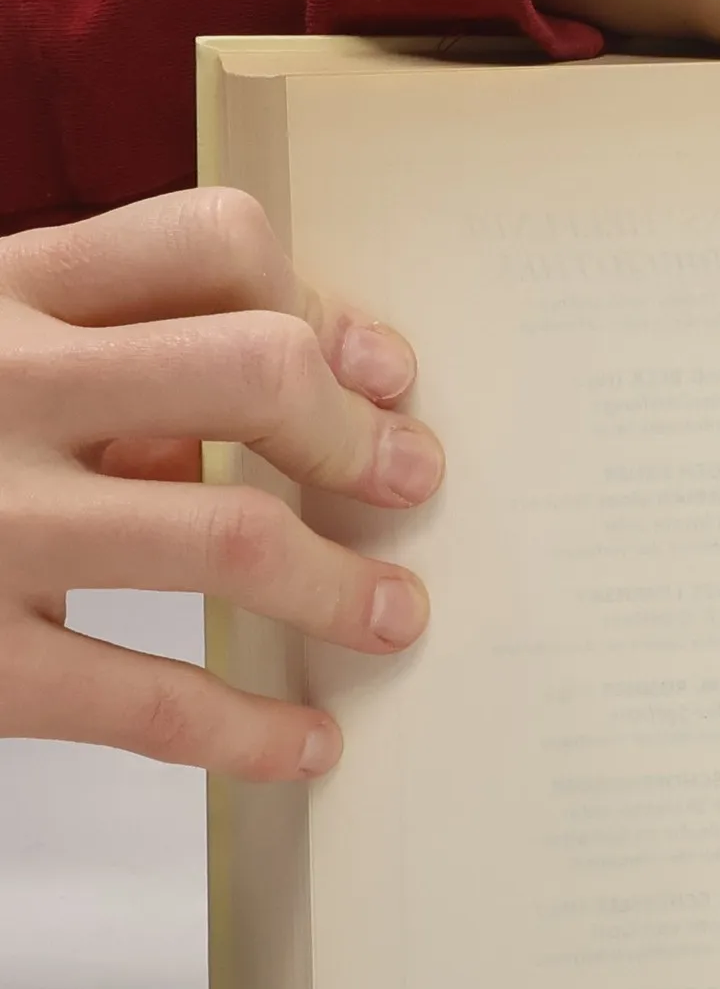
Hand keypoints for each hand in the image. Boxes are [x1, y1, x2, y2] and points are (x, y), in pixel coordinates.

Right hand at [0, 189, 442, 779]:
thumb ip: (111, 358)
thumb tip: (312, 387)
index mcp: (0, 294)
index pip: (212, 241)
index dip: (325, 305)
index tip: (379, 373)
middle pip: (251, 367)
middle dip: (354, 432)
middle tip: (409, 480)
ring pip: (228, 535)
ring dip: (342, 583)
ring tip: (395, 614)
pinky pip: (151, 702)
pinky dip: (252, 731)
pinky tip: (305, 746)